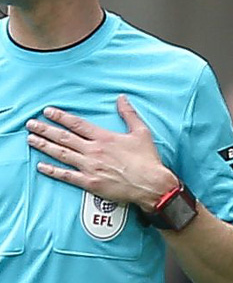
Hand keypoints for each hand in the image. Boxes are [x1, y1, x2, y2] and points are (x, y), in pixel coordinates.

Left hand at [27, 98, 177, 210]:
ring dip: (44, 146)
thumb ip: (129, 114)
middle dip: (45, 130)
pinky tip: (41, 166)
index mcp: (105, 138)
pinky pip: (66, 175)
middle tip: (31, 124)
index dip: (61, 117)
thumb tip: (121, 98)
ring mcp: (90, 167)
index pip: (78, 124)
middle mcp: (94, 151)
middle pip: (64, 138)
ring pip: (62, 154)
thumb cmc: (147, 159)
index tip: (48, 112)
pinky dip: (52, 170)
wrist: (151, 184)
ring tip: (31, 139)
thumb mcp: (141, 132)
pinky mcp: (90, 182)